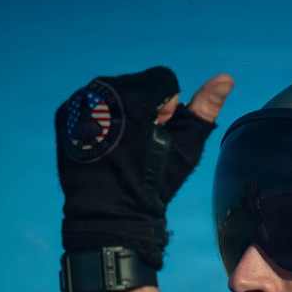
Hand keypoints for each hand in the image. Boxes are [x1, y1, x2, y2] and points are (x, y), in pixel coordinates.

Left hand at [56, 67, 232, 268]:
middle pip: (139, 83)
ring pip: (115, 91)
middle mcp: (102, 91)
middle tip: (143, 143)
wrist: (109, 213)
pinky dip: (102, 118)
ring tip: (124, 145)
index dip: (170, 108)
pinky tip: (105, 144)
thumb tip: (226, 78)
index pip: (164, 80)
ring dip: (125, 112)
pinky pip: (93, 102)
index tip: (161, 134)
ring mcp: (79, 102)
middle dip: (147, 107)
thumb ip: (205, 108)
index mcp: (134, 94)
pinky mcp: (64, 113)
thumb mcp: (186, 146)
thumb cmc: (155, 181)